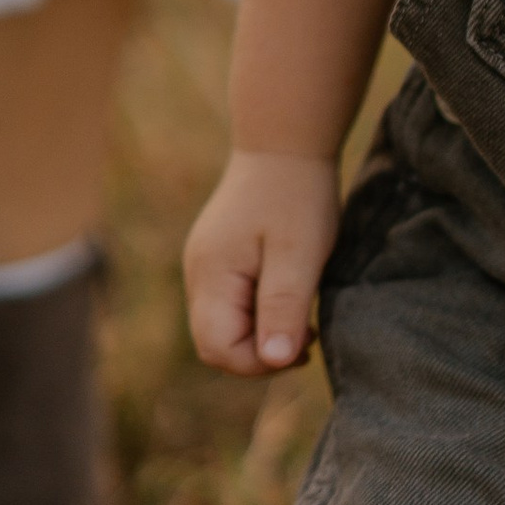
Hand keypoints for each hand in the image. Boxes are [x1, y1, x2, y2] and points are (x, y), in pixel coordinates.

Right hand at [183, 152, 341, 377]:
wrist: (286, 142)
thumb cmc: (296, 195)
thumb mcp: (299, 253)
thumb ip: (284, 307)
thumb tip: (276, 361)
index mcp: (211, 275)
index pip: (218, 350)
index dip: (260, 363)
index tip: (304, 341)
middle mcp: (198, 275)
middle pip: (216, 344)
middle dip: (260, 352)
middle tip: (306, 332)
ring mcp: (206, 267)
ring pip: (224, 327)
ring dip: (262, 333)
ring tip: (300, 311)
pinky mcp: (220, 260)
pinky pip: (232, 306)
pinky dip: (259, 313)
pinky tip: (288, 294)